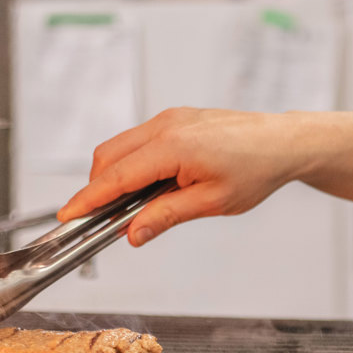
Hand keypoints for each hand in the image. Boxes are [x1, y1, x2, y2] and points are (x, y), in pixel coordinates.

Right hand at [56, 107, 352, 246]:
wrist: (284, 142)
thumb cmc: (256, 170)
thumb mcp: (211, 202)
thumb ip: (166, 216)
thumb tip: (132, 234)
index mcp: (173, 146)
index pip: (117, 176)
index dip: (88, 198)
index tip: (68, 216)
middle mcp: (167, 125)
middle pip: (109, 157)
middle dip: (97, 188)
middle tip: (97, 221)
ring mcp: (171, 118)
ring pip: (121, 146)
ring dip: (114, 175)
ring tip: (128, 208)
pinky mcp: (177, 118)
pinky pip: (139, 140)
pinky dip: (132, 162)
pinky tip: (147, 187)